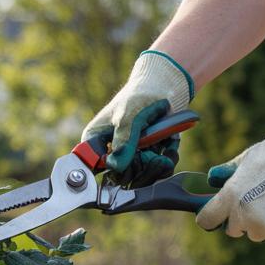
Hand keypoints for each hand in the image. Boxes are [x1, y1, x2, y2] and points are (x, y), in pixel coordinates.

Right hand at [83, 51, 193, 181]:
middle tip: (149, 154)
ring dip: (155, 166)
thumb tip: (116, 166)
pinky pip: (158, 171)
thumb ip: (123, 142)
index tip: (127, 166)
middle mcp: (111, 152)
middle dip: (139, 168)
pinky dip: (167, 160)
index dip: (111, 171)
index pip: (95, 168)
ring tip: (162, 151)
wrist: (166, 86)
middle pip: (121, 177)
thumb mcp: (128, 117)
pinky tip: (169, 147)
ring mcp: (131, 156)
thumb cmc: (140, 96)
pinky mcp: (148, 157)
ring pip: (141, 178)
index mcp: (96, 141)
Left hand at [195, 113, 264, 241]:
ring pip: (256, 234)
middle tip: (255, 203)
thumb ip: (228, 172)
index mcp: (230, 196)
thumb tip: (212, 178)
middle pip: (232, 230)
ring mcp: (264, 226)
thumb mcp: (247, 158)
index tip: (217, 214)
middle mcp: (243, 215)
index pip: (207, 220)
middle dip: (239, 220)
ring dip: (261, 224)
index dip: (211, 217)